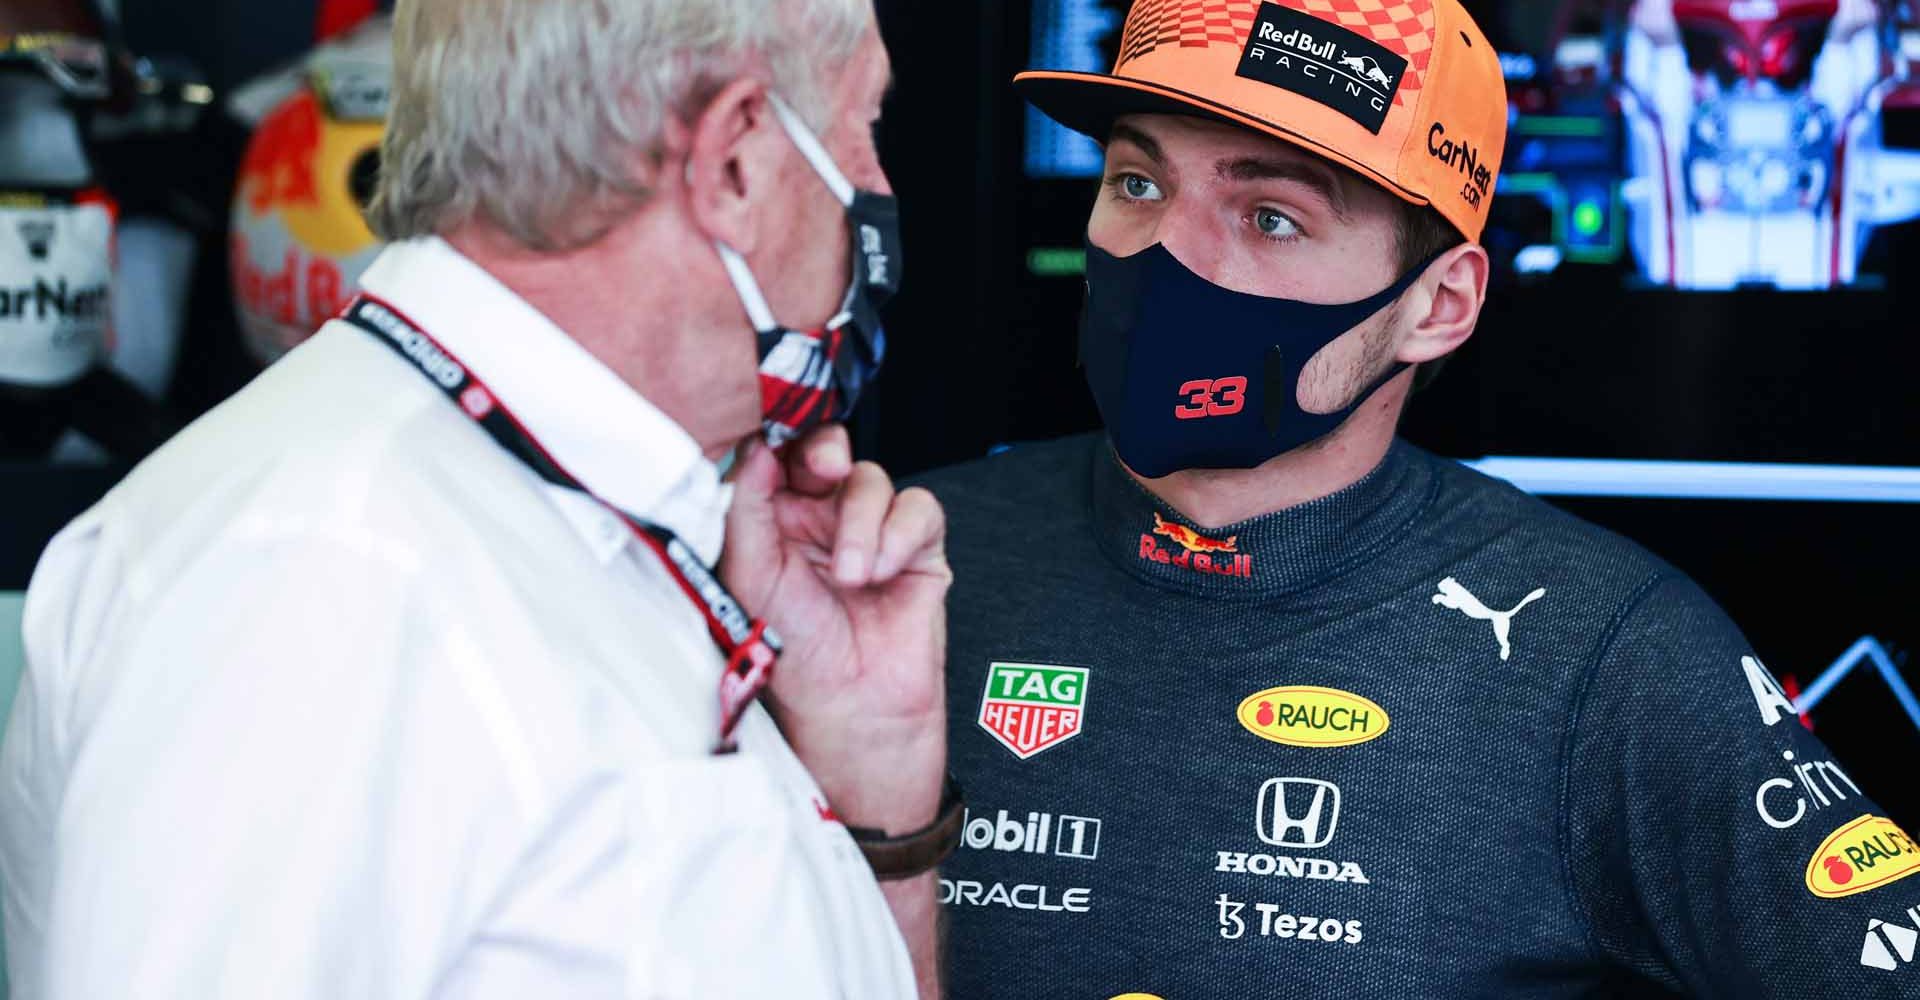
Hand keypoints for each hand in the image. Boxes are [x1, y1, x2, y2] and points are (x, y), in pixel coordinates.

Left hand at [721, 426, 950, 831]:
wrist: (851, 705)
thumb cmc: (795, 653)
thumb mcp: (750, 574)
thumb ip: (747, 506)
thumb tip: (753, 447)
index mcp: (773, 519)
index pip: (778, 457)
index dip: (783, 439)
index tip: (780, 441)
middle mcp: (819, 518)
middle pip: (828, 449)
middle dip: (826, 453)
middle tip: (825, 469)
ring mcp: (870, 529)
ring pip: (872, 478)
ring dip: (862, 525)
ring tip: (852, 576)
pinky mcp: (917, 546)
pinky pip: (918, 508)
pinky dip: (900, 537)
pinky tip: (883, 574)